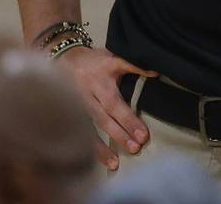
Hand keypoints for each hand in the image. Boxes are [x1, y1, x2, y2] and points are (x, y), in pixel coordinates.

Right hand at [56, 46, 156, 169]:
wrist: (64, 58)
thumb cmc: (95, 61)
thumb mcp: (113, 57)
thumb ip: (134, 64)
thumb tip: (156, 72)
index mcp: (100, 80)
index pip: (115, 103)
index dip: (128, 119)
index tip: (143, 135)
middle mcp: (87, 95)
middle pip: (104, 117)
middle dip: (119, 134)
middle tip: (135, 148)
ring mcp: (76, 106)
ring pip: (88, 128)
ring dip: (101, 147)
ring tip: (115, 163)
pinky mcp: (70, 114)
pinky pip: (78, 133)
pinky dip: (87, 148)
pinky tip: (98, 160)